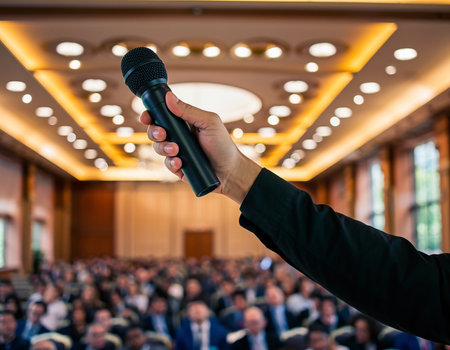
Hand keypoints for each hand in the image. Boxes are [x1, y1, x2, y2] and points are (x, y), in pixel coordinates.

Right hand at [139, 92, 260, 203]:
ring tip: (177, 151)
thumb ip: (189, 111)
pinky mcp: (178, 167)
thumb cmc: (223, 145)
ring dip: (163, 148)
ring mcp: (177, 152)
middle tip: (163, 134)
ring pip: (158, 148)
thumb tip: (169, 97)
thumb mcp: (209, 123)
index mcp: (184, 122)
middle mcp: (178, 136)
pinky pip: (166, 164)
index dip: (151, 115)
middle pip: (155, 131)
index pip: (162, 115)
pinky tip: (180, 163)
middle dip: (154, 132)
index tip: (146, 117)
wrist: (231, 171)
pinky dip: (171, 163)